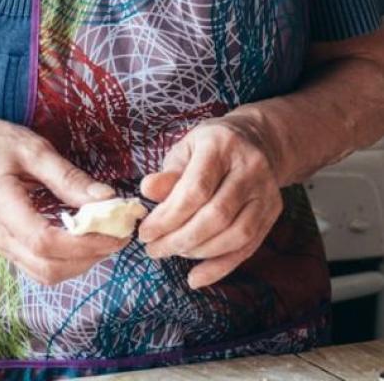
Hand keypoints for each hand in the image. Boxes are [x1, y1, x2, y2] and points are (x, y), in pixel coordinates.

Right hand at [0, 115, 128, 285]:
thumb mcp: (32, 149)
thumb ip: (68, 177)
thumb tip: (108, 200)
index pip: (44, 242)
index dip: (86, 243)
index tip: (116, 230)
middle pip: (47, 268)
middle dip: (89, 257)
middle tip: (116, 235)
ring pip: (45, 274)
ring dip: (81, 263)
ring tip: (102, 237)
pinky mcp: (5, 248)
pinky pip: (40, 267)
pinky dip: (67, 260)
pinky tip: (81, 238)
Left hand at [137, 116, 284, 289]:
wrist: (256, 141)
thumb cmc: (209, 148)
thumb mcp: (184, 150)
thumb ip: (168, 174)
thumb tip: (147, 191)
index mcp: (220, 147)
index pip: (196, 189)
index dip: (169, 216)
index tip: (145, 232)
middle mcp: (250, 169)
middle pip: (217, 215)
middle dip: (181, 238)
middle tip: (153, 249)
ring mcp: (266, 192)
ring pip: (237, 235)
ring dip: (199, 253)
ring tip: (171, 253)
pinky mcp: (273, 212)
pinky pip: (249, 247)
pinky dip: (221, 267)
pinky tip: (196, 277)